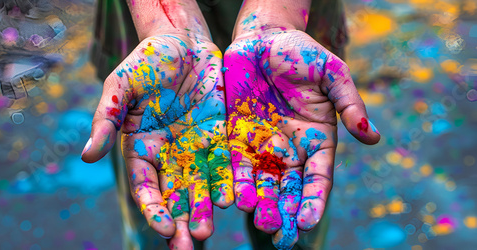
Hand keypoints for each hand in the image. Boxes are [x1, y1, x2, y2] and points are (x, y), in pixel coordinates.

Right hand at [82, 34, 232, 247]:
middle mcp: (171, 154)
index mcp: (142, 148)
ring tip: (208, 229)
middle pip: (175, 194)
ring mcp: (198, 147)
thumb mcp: (122, 85)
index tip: (164, 229)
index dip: (154, 208)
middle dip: (181, 220)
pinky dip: (231, 182)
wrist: (184, 41)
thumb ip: (106, 119)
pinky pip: (227, 164)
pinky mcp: (221, 137)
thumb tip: (86, 156)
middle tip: (189, 245)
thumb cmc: (147, 60)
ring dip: (205, 209)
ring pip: (202, 185)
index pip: (147, 187)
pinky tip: (236, 200)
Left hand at [225, 29, 379, 248]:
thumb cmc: (302, 53)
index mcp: (318, 139)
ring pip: (263, 182)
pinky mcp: (238, 136)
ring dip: (261, 203)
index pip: (317, 178)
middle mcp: (291, 148)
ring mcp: (263, 145)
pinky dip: (237, 182)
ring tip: (259, 220)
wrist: (263, 38)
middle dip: (286, 213)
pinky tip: (235, 199)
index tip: (306, 223)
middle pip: (290, 188)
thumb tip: (372, 136)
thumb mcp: (331, 74)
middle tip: (281, 237)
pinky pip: (237, 164)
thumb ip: (349, 104)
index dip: (313, 201)